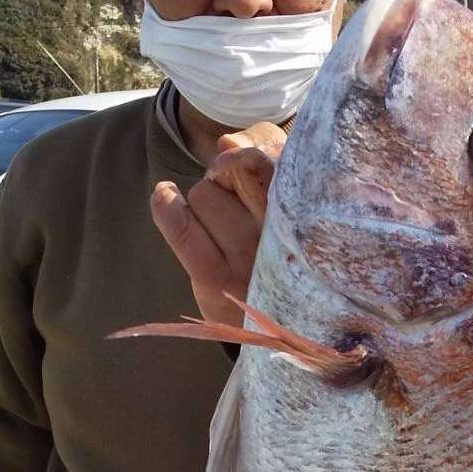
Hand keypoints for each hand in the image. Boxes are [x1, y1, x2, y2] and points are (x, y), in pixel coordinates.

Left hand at [151, 123, 284, 325]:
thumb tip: (226, 142)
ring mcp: (249, 260)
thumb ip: (265, 160)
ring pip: (204, 194)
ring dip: (204, 202)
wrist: (282, 328)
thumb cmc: (285, 254)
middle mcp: (283, 237)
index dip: (250, 154)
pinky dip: (167, 206)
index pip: (270, 160)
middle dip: (226, 178)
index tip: (243, 164)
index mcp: (307, 218)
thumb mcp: (288, 206)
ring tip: (221, 229)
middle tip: (234, 203)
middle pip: (235, 171)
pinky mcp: (216, 279)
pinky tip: (165, 196)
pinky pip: (181, 227)